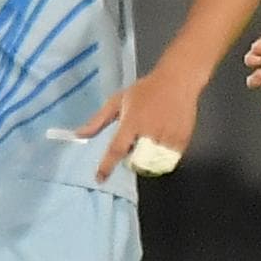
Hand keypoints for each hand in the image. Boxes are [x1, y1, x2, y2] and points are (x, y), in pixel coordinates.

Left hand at [74, 63, 203, 179]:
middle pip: (137, 159)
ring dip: (149, 155)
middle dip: (133, 157)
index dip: (107, 166)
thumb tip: (79, 135)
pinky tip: (163, 136)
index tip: (100, 178)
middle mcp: (150, 131)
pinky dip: (163, 153)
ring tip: (151, 136)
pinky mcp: (182, 140)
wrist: (178, 81)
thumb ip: (98, 120)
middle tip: (136, 141)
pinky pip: (169, 158)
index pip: (116, 149)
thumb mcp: (118, 100)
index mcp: (132, 122)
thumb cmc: (145, 90)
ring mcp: (167, 136)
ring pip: (154, 160)